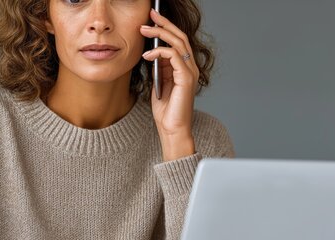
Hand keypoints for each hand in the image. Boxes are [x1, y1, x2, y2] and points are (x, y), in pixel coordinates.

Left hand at [140, 8, 199, 138]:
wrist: (172, 129)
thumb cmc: (165, 112)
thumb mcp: (159, 85)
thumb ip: (159, 69)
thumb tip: (151, 54)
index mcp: (184, 68)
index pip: (177, 41)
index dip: (166, 28)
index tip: (151, 20)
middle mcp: (190, 68)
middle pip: (179, 36)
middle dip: (164, 23)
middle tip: (150, 14)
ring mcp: (190, 72)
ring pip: (177, 42)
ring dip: (159, 33)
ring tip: (144, 30)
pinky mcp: (186, 78)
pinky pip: (173, 55)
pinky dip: (158, 52)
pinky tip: (146, 56)